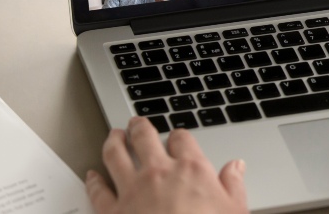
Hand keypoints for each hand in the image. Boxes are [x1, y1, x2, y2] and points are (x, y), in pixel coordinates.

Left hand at [85, 117, 246, 213]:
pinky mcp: (113, 212)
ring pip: (115, 155)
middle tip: (136, 123)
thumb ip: (233, 185)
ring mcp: (133, 190)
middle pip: (144, 138)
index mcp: (191, 170)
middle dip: (139, 127)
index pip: (182, 139)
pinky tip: (91, 175)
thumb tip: (237, 167)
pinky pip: (98, 191)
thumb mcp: (235, 210)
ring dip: (113, 142)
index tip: (177, 137)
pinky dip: (93, 180)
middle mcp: (159, 173)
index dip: (178, 136)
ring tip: (113, 136)